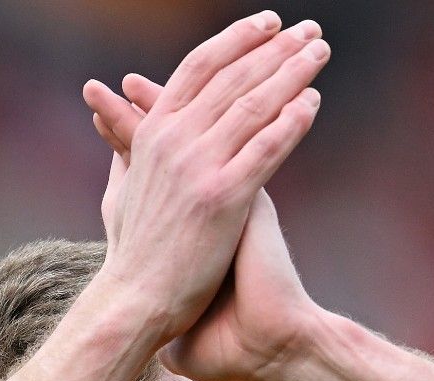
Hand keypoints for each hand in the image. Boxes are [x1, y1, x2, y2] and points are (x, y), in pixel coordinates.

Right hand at [79, 12, 327, 348]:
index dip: (236, 40)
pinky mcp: (223, 198)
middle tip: (310, 31)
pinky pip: (265, 149)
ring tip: (320, 54)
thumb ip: (125, 152)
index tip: (269, 24)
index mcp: (153, 133)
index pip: (199, 67)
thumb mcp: (120, 191)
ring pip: (253, 105)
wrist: (136, 300)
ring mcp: (198, 167)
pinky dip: (291, 122)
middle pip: (233, 77)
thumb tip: (113, 122)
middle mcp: (174, 140)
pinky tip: (313, 103)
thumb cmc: (133, 254)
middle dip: (276, 48)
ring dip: (292, 73)